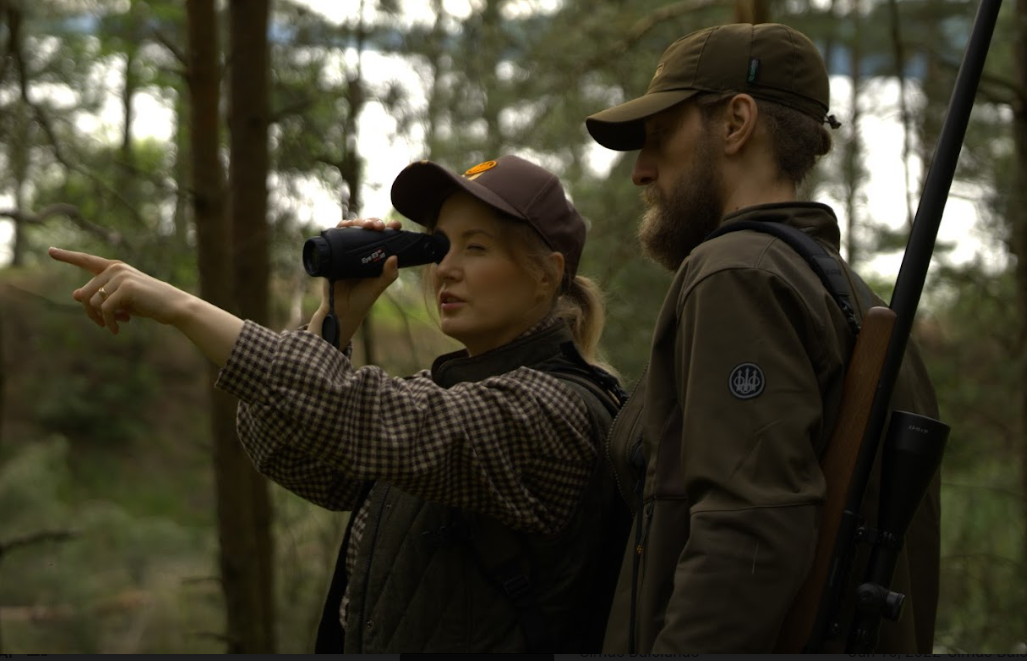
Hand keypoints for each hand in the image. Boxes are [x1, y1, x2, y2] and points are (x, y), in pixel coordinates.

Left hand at [48, 247, 190, 333]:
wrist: (173, 306)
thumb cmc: (148, 303)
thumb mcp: (121, 300)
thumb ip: (101, 295)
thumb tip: (75, 294)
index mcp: (114, 268)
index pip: (86, 260)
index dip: (67, 256)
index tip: (50, 251)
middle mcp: (115, 268)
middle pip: (84, 293)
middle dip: (91, 313)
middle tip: (103, 324)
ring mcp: (120, 276)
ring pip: (93, 302)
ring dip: (101, 319)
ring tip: (116, 324)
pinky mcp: (126, 288)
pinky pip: (106, 309)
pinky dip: (109, 323)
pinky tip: (118, 329)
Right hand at [310, 218, 400, 344]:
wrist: (342, 310)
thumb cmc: (363, 298)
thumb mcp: (378, 286)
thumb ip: (388, 275)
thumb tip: (395, 257)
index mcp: (376, 255)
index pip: (384, 236)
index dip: (390, 227)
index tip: (395, 225)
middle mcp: (361, 250)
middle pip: (367, 229)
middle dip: (373, 222)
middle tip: (378, 226)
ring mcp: (347, 251)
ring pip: (352, 229)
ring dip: (357, 222)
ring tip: (364, 225)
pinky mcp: (333, 253)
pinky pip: (335, 236)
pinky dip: (340, 227)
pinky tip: (344, 225)